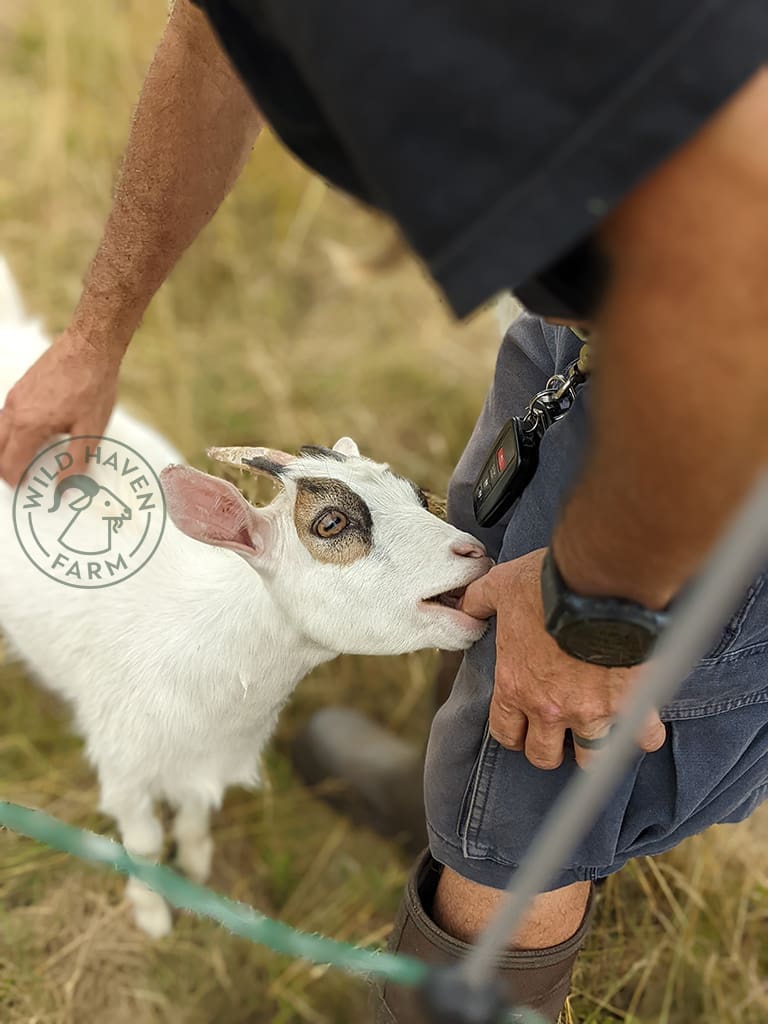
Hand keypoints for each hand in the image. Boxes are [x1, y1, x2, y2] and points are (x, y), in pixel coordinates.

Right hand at [0, 328, 119, 485]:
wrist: (89, 347)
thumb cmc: (93, 387)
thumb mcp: (91, 430)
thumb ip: (76, 462)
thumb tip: (65, 489)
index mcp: (28, 426)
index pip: (9, 465)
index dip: (15, 482)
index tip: (26, 491)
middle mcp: (14, 412)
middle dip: (5, 469)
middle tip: (22, 481)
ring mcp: (14, 398)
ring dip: (5, 450)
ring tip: (23, 461)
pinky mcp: (20, 388)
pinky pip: (5, 417)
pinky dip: (10, 432)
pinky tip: (29, 436)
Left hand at [460, 547, 666, 768]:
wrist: (600, 583)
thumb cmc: (548, 587)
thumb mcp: (501, 586)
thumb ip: (480, 601)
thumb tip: (465, 606)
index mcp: (516, 686)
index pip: (506, 733)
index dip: (514, 732)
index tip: (524, 726)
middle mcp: (550, 708)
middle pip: (544, 756)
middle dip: (550, 746)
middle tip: (561, 729)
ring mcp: (592, 711)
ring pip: (591, 757)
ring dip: (594, 746)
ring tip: (600, 728)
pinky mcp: (632, 705)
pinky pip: (641, 738)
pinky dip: (643, 732)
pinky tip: (640, 717)